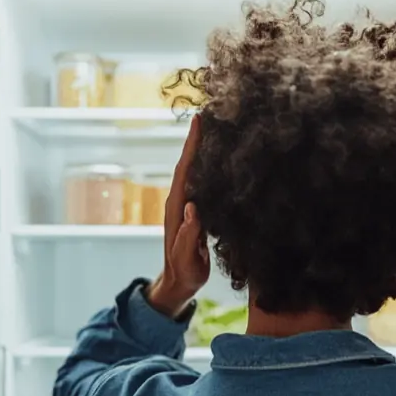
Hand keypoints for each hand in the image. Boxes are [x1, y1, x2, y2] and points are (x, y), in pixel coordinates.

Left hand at [147, 116, 209, 316]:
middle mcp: (181, 202)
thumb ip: (189, 236)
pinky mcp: (195, 210)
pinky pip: (201, 182)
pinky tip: (218, 157)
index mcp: (178, 209)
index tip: (198, 122)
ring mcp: (187, 205)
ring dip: (201, 149)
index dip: (191, 146)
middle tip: (205, 113)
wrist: (179, 282)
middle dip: (196, 139)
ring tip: (213, 128)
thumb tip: (192, 209)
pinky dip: (208, 165)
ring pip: (194, 171)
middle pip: (188, 164)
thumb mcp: (187, 259)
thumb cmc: (184, 273)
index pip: (184, 171)